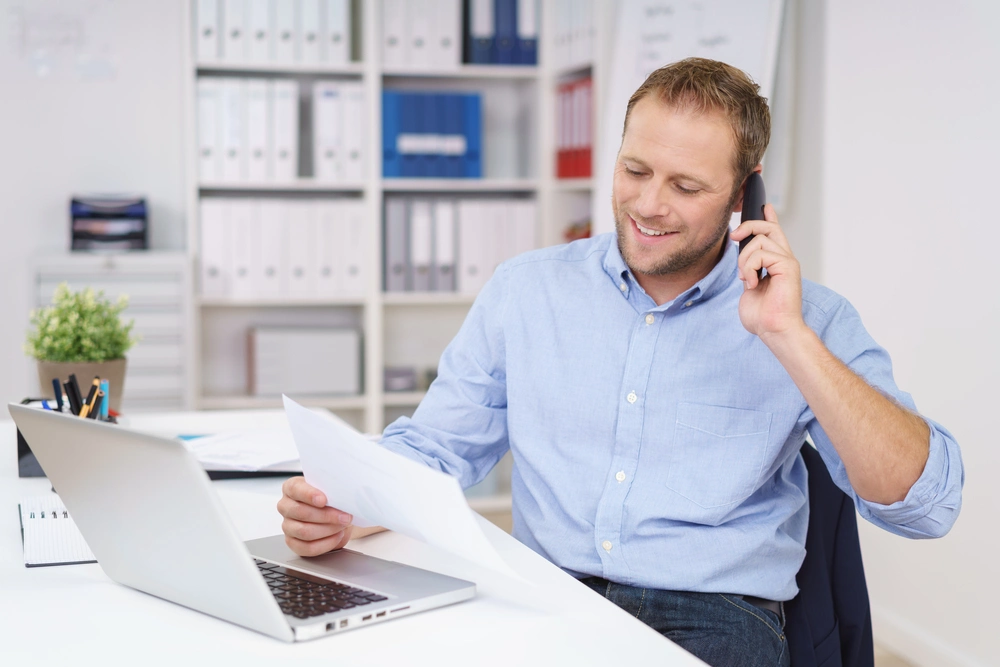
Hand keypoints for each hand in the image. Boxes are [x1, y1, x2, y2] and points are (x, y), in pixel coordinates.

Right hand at [277, 476, 353, 556]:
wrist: (337, 513)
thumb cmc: (331, 498)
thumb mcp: (332, 489)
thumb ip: (333, 490)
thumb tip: (343, 497)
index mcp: (291, 487)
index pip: (294, 489)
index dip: (308, 495)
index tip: (323, 500)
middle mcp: (286, 506)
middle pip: (301, 512)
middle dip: (327, 516)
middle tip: (344, 516)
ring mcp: (287, 525)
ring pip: (304, 531)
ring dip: (328, 529)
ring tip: (342, 526)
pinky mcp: (293, 542)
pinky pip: (308, 547)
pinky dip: (326, 543)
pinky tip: (337, 536)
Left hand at [729, 203, 804, 340]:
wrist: (774, 330)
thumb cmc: (763, 316)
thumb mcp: (750, 287)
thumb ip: (749, 271)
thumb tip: (743, 262)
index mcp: (776, 264)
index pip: (774, 234)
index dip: (768, 218)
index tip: (764, 206)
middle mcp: (784, 260)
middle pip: (769, 227)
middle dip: (749, 226)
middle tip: (735, 237)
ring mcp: (787, 262)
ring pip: (759, 241)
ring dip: (744, 260)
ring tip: (747, 279)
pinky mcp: (788, 266)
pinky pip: (761, 253)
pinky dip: (750, 268)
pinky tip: (753, 283)